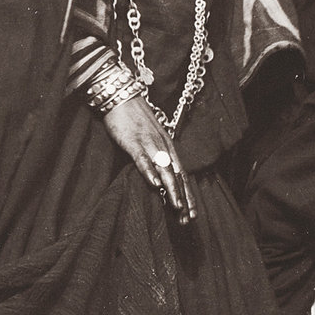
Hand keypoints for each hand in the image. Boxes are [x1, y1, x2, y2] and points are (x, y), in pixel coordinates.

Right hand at [103, 96, 197, 224]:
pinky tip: (154, 184)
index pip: (181, 173)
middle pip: (176, 175)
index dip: (187, 194)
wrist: (121, 95)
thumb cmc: (134, 118)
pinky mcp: (133, 141)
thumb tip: (160, 177)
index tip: (192, 214)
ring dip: (172, 189)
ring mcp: (148, 142)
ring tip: (177, 207)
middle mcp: (162, 145)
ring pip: (164, 169)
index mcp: (167, 145)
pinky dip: (149, 171)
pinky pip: (142, 158)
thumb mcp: (150, 137)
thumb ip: (156, 154)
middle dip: (183, 198)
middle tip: (188, 219)